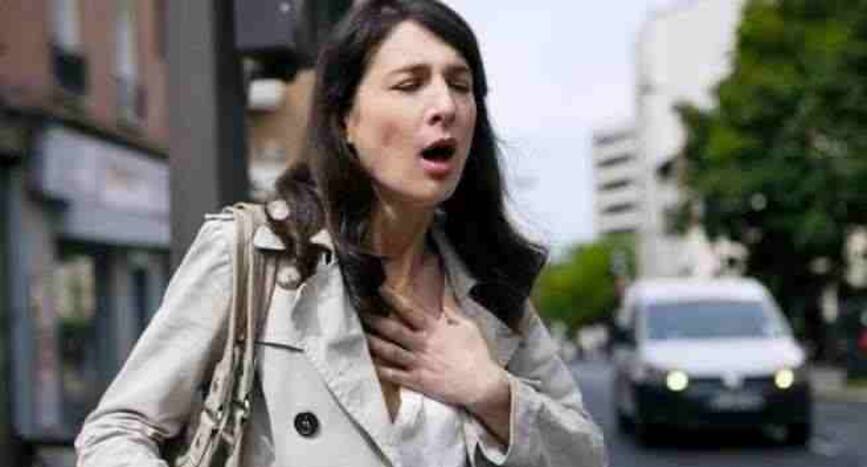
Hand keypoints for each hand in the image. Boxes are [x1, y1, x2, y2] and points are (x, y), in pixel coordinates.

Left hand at [360, 287, 509, 413]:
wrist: (481, 383)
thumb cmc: (477, 354)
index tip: (380, 289)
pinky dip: (381, 369)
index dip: (393, 299)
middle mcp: (423, 344)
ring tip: (360, 335)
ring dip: (373, 342)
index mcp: (435, 329)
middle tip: (360, 312)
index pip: (409, 310)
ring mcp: (418, 363)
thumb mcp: (468, 326)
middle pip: (393, 330)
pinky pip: (394, 375)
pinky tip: (369, 364)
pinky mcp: (418, 381)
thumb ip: (452, 311)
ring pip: (389, 351)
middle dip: (375, 320)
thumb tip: (442, 297)